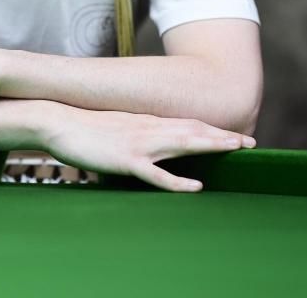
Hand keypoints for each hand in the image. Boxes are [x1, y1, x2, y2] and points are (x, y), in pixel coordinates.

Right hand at [44, 106, 256, 191]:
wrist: (56, 119)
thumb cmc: (82, 125)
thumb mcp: (115, 124)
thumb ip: (135, 130)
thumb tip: (148, 137)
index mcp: (146, 121)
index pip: (187, 124)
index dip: (213, 129)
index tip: (235, 134)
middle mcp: (148, 128)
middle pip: (193, 131)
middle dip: (223, 136)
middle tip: (250, 141)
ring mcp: (139, 144)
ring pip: (183, 145)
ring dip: (211, 146)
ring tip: (236, 150)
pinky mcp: (126, 160)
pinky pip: (157, 174)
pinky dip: (178, 181)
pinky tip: (196, 186)